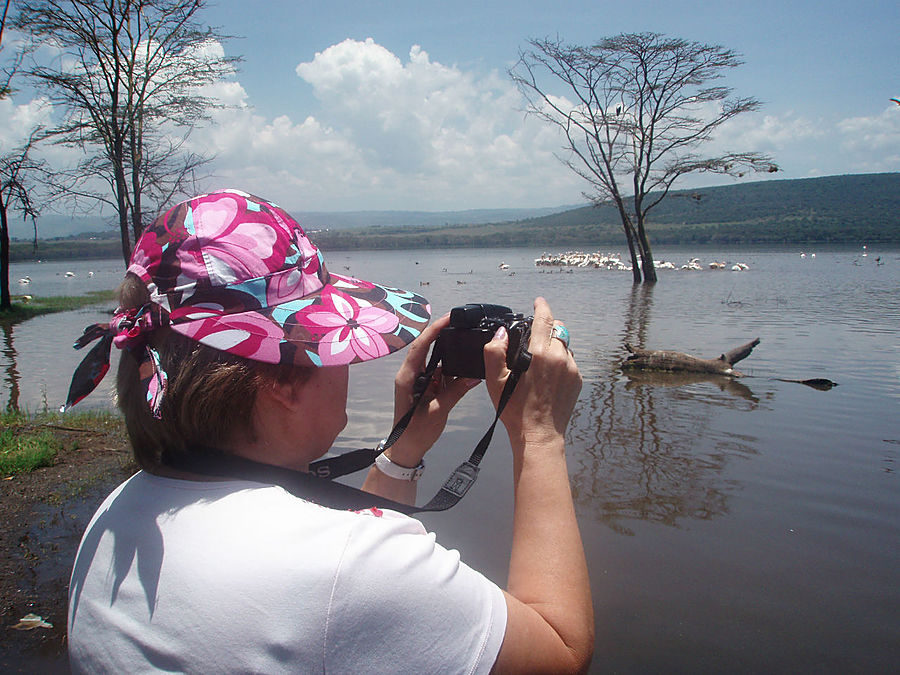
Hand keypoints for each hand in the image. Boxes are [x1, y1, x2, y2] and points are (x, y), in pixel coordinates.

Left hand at [386, 314, 480, 466]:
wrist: (407, 449)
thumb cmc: (415, 432)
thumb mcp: (437, 412)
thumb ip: (455, 392)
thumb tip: (473, 377)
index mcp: (407, 378)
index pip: (420, 347)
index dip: (434, 330)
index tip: (448, 319)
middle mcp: (411, 375)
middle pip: (427, 348)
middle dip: (443, 336)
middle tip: (461, 325)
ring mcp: (418, 380)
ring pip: (435, 360)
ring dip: (449, 354)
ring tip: (466, 344)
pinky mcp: (425, 387)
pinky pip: (439, 373)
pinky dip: (451, 369)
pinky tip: (464, 367)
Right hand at [482, 297, 581, 445]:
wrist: (539, 434)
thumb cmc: (515, 410)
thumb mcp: (494, 380)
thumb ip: (494, 351)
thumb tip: (501, 333)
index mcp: (539, 354)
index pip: (544, 319)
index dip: (541, 307)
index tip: (538, 302)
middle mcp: (559, 357)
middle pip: (557, 329)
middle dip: (547, 329)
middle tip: (533, 340)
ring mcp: (571, 369)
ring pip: (564, 345)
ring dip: (553, 346)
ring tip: (539, 364)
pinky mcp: (577, 380)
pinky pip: (569, 362)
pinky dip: (559, 362)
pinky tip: (547, 378)